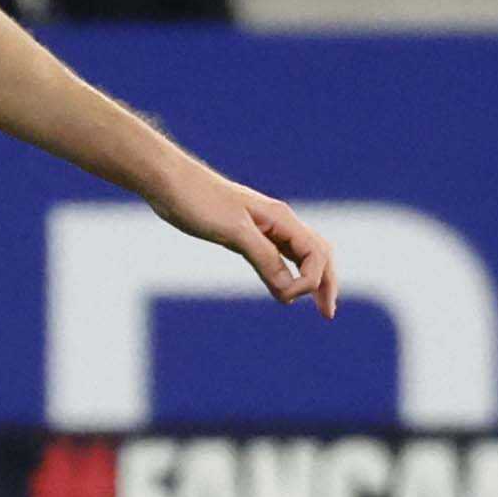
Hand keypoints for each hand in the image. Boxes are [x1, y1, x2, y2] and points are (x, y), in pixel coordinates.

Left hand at [156, 169, 339, 318]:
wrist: (169, 182)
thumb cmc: (198, 201)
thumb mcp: (234, 231)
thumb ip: (264, 258)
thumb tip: (289, 291)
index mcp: (281, 218)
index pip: (315, 254)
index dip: (311, 281)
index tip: (287, 298)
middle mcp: (278, 221)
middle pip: (318, 253)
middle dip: (327, 282)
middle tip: (328, 314)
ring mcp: (264, 226)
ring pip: (301, 254)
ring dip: (312, 278)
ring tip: (318, 303)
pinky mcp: (247, 232)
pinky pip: (278, 255)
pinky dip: (288, 273)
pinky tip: (284, 287)